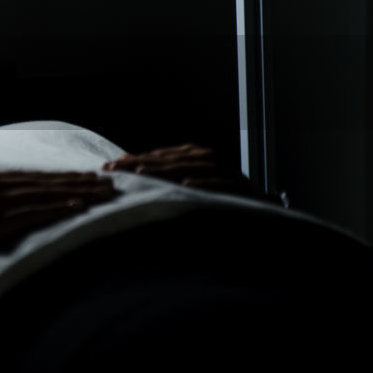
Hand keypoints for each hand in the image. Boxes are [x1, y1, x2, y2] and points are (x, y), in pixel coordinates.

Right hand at [0, 170, 120, 270]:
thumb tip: (2, 208)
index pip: (34, 177)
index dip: (65, 177)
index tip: (91, 177)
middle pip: (46, 181)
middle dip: (82, 181)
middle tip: (112, 182)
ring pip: (46, 194)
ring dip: (80, 193)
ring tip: (106, 194)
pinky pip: (33, 214)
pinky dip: (59, 209)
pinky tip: (81, 209)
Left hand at [102, 144, 262, 198]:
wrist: (262, 215)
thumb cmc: (220, 203)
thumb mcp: (190, 190)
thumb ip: (166, 180)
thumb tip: (131, 173)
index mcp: (196, 158)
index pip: (160, 157)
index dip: (134, 160)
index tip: (109, 166)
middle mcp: (209, 161)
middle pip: (170, 159)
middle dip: (140, 163)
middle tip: (114, 168)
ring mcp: (225, 173)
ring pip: (190, 167)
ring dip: (165, 170)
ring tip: (140, 174)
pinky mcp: (240, 188)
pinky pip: (219, 183)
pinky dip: (202, 183)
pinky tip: (184, 186)